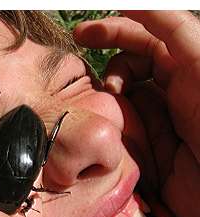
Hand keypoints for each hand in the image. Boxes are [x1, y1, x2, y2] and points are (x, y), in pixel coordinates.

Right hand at [73, 11, 199, 216]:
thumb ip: (173, 29)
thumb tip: (137, 4)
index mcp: (187, 67)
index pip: (145, 38)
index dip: (113, 31)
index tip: (81, 35)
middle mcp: (171, 91)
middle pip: (129, 68)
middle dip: (110, 68)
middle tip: (97, 85)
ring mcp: (158, 121)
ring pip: (121, 100)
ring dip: (108, 101)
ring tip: (105, 113)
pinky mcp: (149, 150)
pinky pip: (121, 132)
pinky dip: (108, 128)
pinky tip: (106, 133)